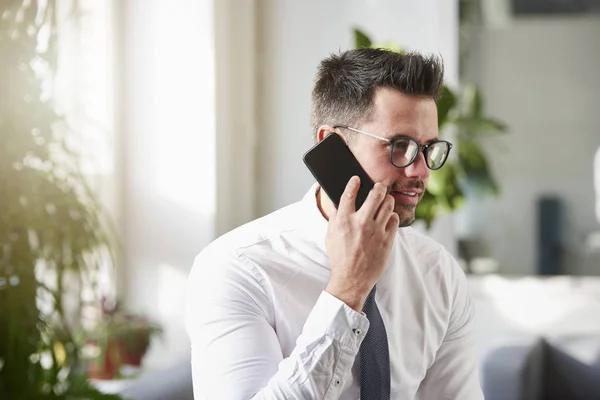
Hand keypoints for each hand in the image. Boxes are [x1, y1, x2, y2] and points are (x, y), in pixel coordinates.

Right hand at [324, 176, 398, 311]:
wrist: (351, 279)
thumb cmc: (340, 258)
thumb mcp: (330, 235)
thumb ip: (335, 217)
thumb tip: (338, 203)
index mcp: (344, 221)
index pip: (349, 193)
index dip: (353, 183)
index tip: (357, 179)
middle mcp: (361, 223)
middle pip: (375, 194)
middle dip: (379, 187)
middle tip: (379, 186)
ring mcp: (376, 231)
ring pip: (388, 205)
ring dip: (387, 200)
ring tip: (385, 200)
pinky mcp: (387, 240)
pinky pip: (395, 220)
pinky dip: (392, 216)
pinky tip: (388, 218)